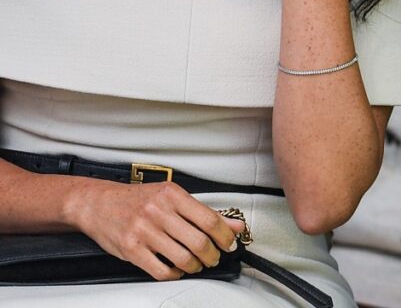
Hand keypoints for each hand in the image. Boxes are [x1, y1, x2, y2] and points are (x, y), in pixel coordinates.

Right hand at [71, 180, 245, 279]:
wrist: (98, 203)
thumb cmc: (136, 199)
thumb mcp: (171, 197)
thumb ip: (203, 212)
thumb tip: (233, 224)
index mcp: (172, 195)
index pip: (209, 220)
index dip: (226, 236)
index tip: (231, 243)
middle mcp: (158, 212)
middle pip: (199, 241)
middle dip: (213, 255)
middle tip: (214, 257)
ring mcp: (144, 231)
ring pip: (183, 258)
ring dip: (196, 266)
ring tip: (197, 264)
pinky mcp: (131, 249)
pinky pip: (161, 271)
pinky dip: (175, 274)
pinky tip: (177, 270)